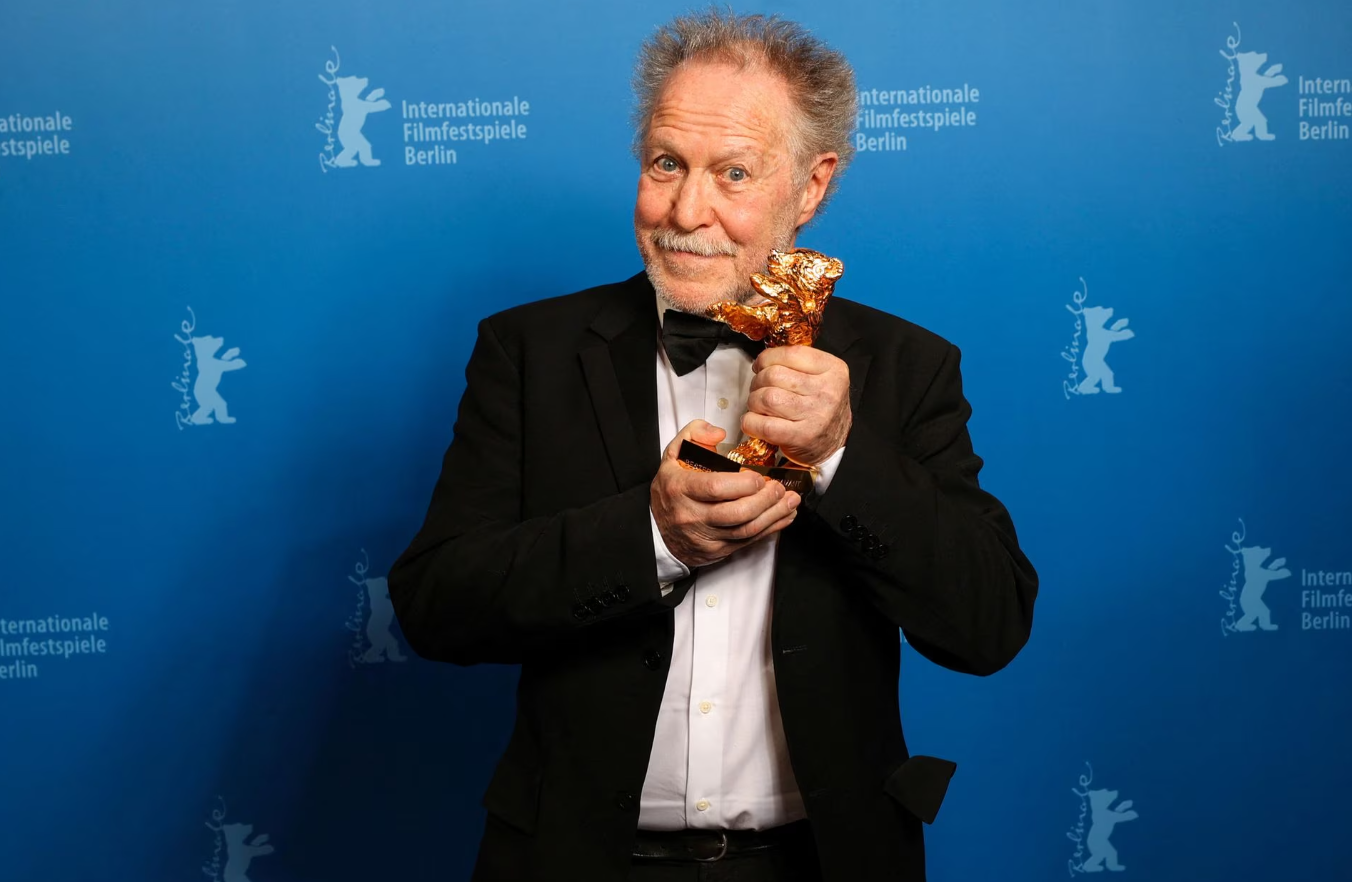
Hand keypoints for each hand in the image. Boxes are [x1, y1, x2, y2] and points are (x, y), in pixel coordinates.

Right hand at [651, 420, 800, 568]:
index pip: (716, 488)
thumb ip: (694, 434)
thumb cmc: (670, 491)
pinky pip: (747, 542)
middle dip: (765, 500)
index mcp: (681, 489)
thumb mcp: (673, 455)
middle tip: (780, 488)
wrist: (657, 529)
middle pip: (736, 513)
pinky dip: (770, 529)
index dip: (743, 484)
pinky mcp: (716, 550)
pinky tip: (782, 517)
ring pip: (745, 530)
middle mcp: (692, 515)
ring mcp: (705, 536)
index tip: (759, 477)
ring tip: (789, 501)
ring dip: (773, 515)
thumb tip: (718, 434)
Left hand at [743, 346, 850, 466]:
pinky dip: (750, 422)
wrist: (835, 444)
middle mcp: (826, 391)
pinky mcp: (801, 437)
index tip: (760, 365)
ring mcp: (814, 415)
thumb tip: (763, 360)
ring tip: (759, 406)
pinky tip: (755, 421)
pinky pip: (763, 424)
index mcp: (833, 370)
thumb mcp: (822, 378)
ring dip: (753, 402)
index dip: (767, 357)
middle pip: (773, 375)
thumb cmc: (821, 408)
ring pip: (766, 398)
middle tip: (759, 390)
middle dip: (758, 382)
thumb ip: (797, 364)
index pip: (791, 353)